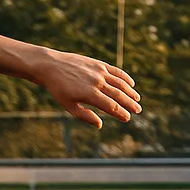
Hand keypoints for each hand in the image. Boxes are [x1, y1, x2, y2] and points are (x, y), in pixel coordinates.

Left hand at [28, 48, 142, 127]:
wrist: (51, 66)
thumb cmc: (58, 89)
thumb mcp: (68, 105)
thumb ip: (84, 115)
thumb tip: (100, 124)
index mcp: (89, 95)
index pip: (111, 106)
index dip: (121, 113)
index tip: (127, 118)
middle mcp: (97, 83)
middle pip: (119, 95)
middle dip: (130, 104)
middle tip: (138, 110)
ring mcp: (99, 72)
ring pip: (120, 83)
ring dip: (130, 92)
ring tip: (137, 99)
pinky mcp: (99, 64)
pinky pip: (116, 72)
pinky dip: (125, 78)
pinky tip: (131, 84)